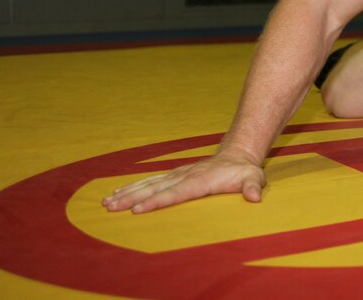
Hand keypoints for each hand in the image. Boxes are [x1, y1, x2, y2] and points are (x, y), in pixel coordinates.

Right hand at [102, 151, 265, 213]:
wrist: (237, 153)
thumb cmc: (244, 170)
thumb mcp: (253, 178)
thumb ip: (253, 187)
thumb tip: (255, 196)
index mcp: (200, 181)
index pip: (175, 193)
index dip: (157, 201)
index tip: (137, 209)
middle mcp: (185, 176)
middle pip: (155, 189)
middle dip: (132, 198)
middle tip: (111, 207)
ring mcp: (178, 174)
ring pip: (149, 184)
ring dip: (128, 193)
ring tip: (107, 202)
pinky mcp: (174, 175)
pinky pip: (150, 181)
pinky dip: (134, 187)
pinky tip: (118, 193)